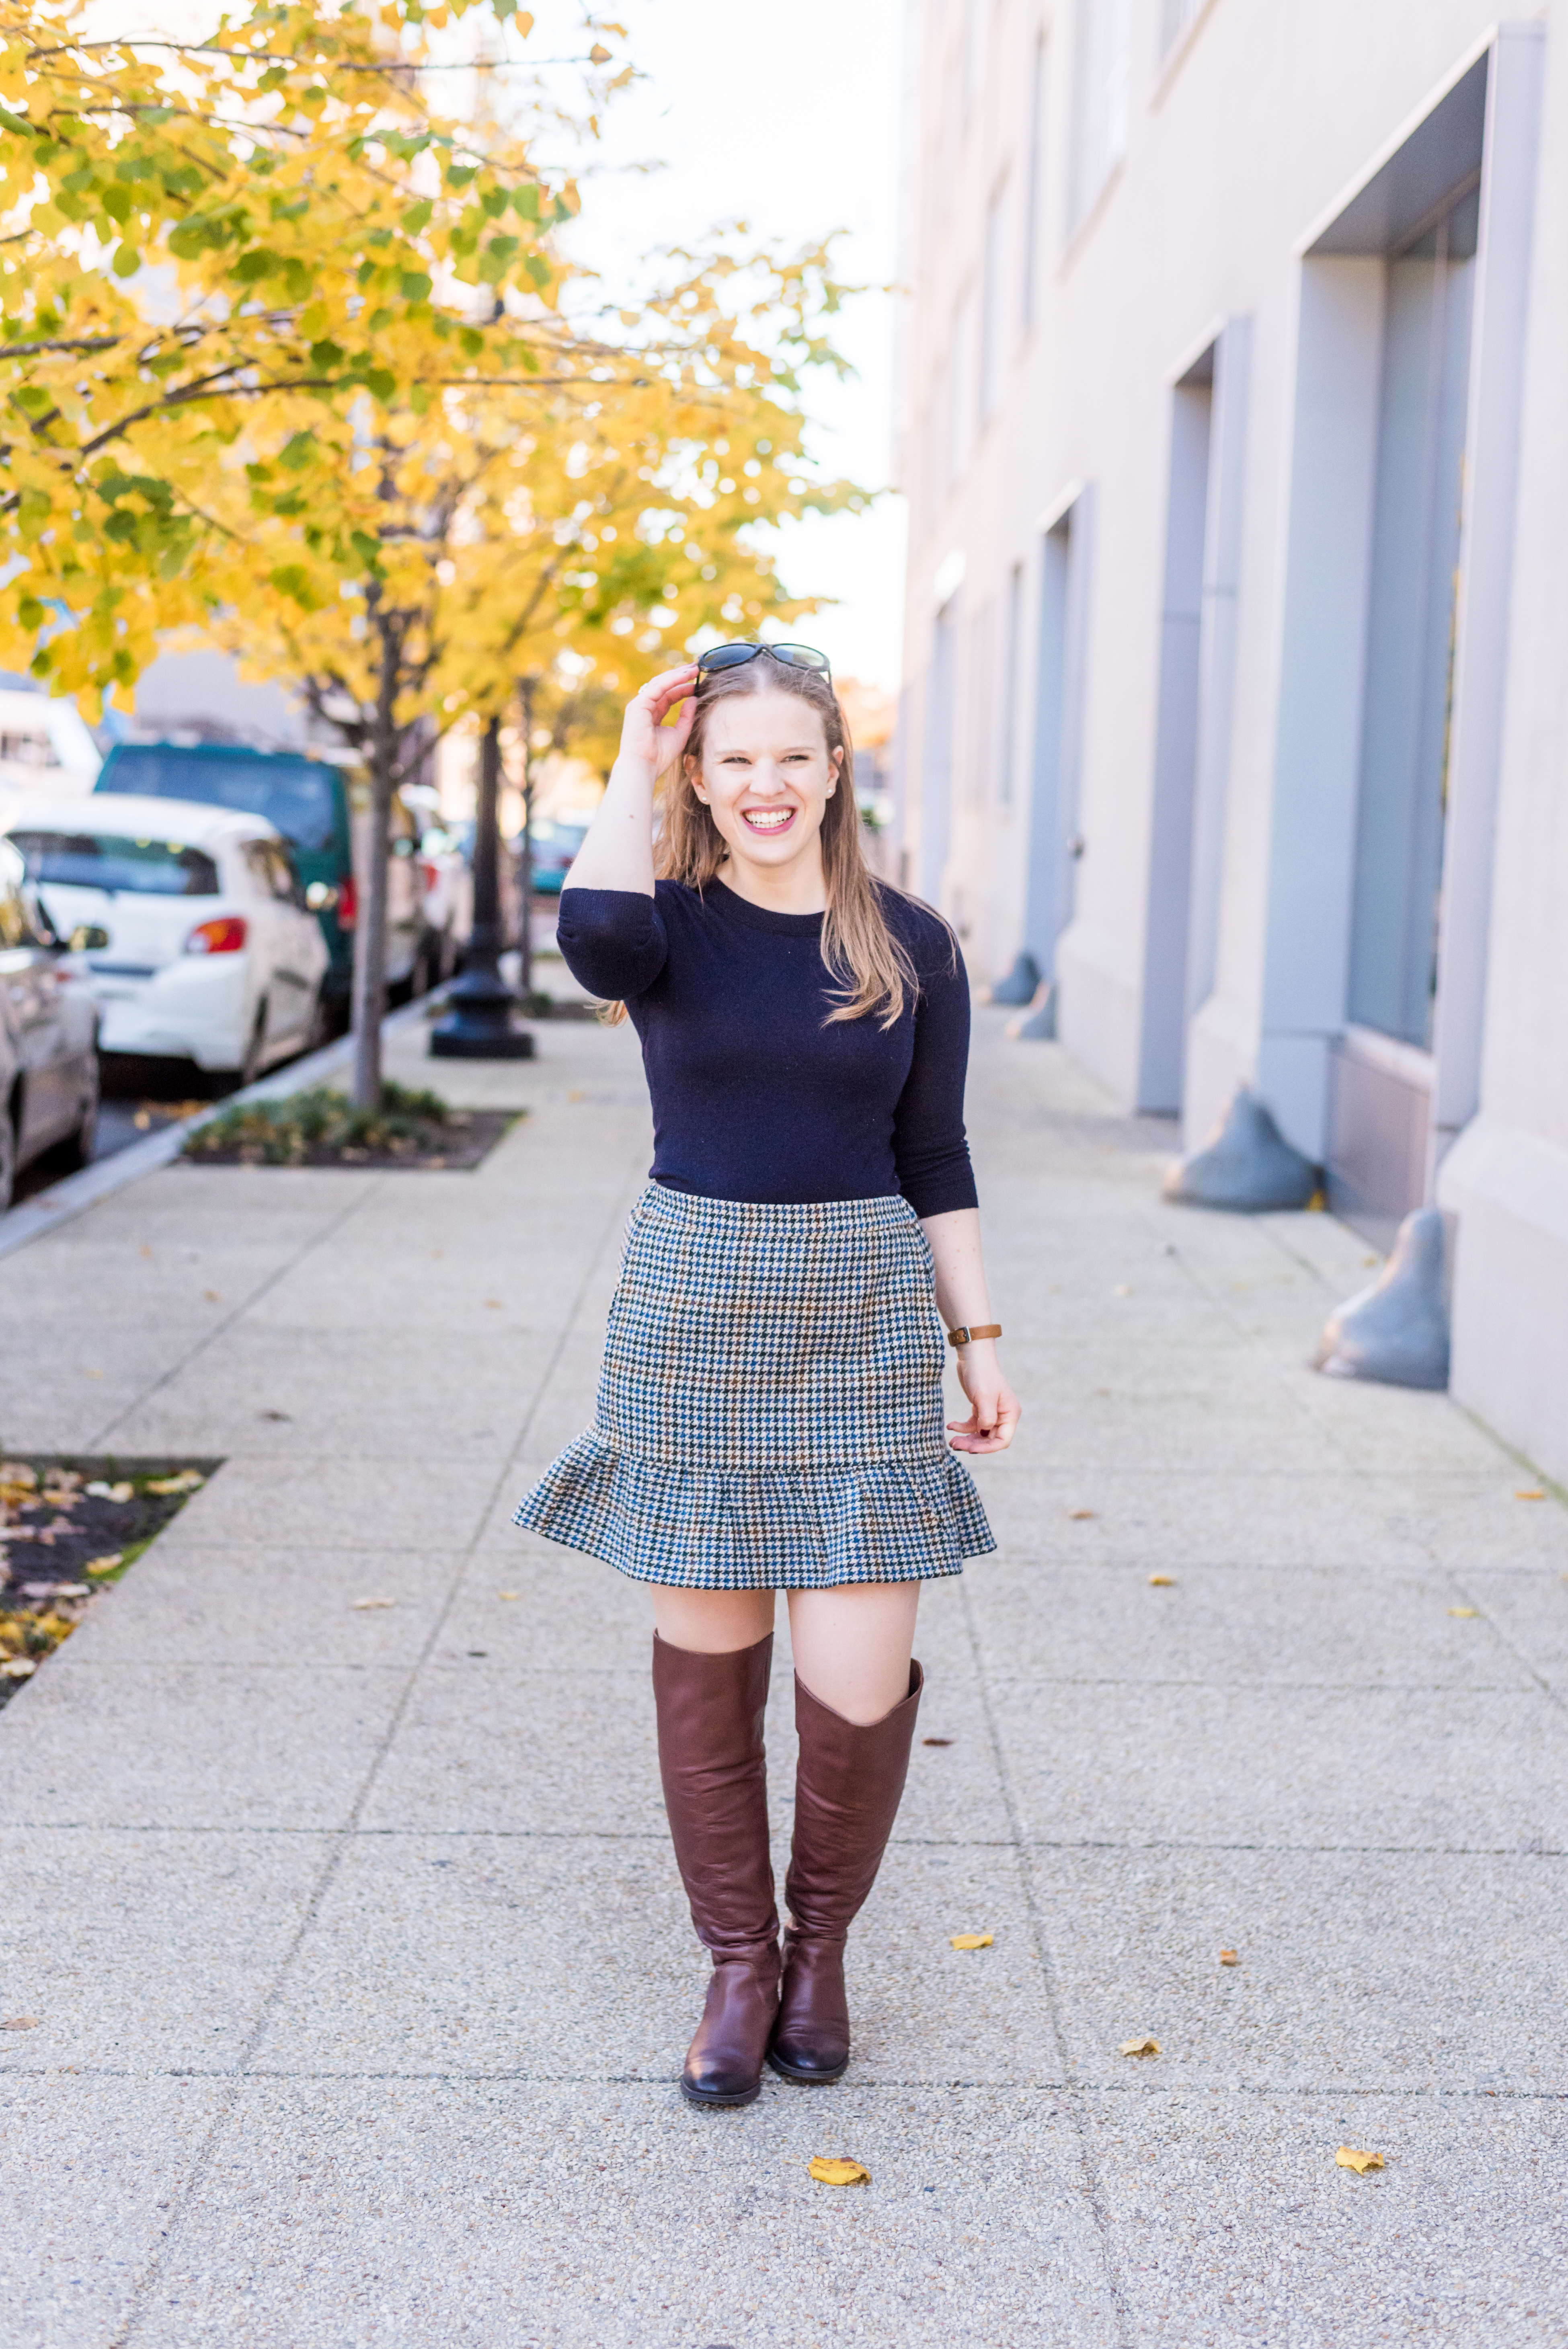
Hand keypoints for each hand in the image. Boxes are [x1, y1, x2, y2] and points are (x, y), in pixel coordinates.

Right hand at [619, 663, 698, 777]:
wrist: (644, 766)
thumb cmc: (659, 756)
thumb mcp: (680, 733)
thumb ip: (687, 716)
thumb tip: (694, 698)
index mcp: (652, 714)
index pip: (668, 695)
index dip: (683, 687)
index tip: (698, 683)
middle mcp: (644, 707)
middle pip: (664, 685)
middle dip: (680, 676)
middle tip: (697, 667)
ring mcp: (639, 704)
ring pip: (660, 683)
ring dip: (678, 674)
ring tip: (694, 668)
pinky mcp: (638, 704)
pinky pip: (658, 687)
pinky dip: (672, 680)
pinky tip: (686, 675)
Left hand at [946, 1339, 1019, 1453]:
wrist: (972, 1355)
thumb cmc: (981, 1374)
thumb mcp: (984, 1397)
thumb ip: (986, 1418)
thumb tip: (984, 1433)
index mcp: (1010, 1414)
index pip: (1002, 1440)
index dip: (987, 1448)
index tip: (971, 1450)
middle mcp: (1003, 1415)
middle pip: (990, 1439)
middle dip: (973, 1444)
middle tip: (954, 1444)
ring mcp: (992, 1413)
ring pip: (980, 1434)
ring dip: (966, 1438)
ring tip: (951, 1440)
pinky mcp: (980, 1409)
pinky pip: (972, 1425)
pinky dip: (962, 1428)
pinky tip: (951, 1425)